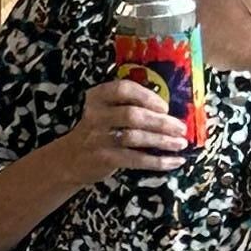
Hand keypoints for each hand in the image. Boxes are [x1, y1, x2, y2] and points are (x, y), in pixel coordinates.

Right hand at [68, 74, 194, 184]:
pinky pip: (136, 160)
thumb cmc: (98, 131)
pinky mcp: (104, 159)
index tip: (165, 107)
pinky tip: (175, 161)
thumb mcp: (105, 111)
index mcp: (98, 98)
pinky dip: (158, 161)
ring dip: (162, 141)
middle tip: (181, 128)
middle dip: (161, 122)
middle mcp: (96, 116)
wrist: (70, 159)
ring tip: (180, 143)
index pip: (123, 89)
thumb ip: (129, 106)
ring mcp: (99, 138)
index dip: (147, 96)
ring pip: (136, 137)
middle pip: (133, 115)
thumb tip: (169, 111)